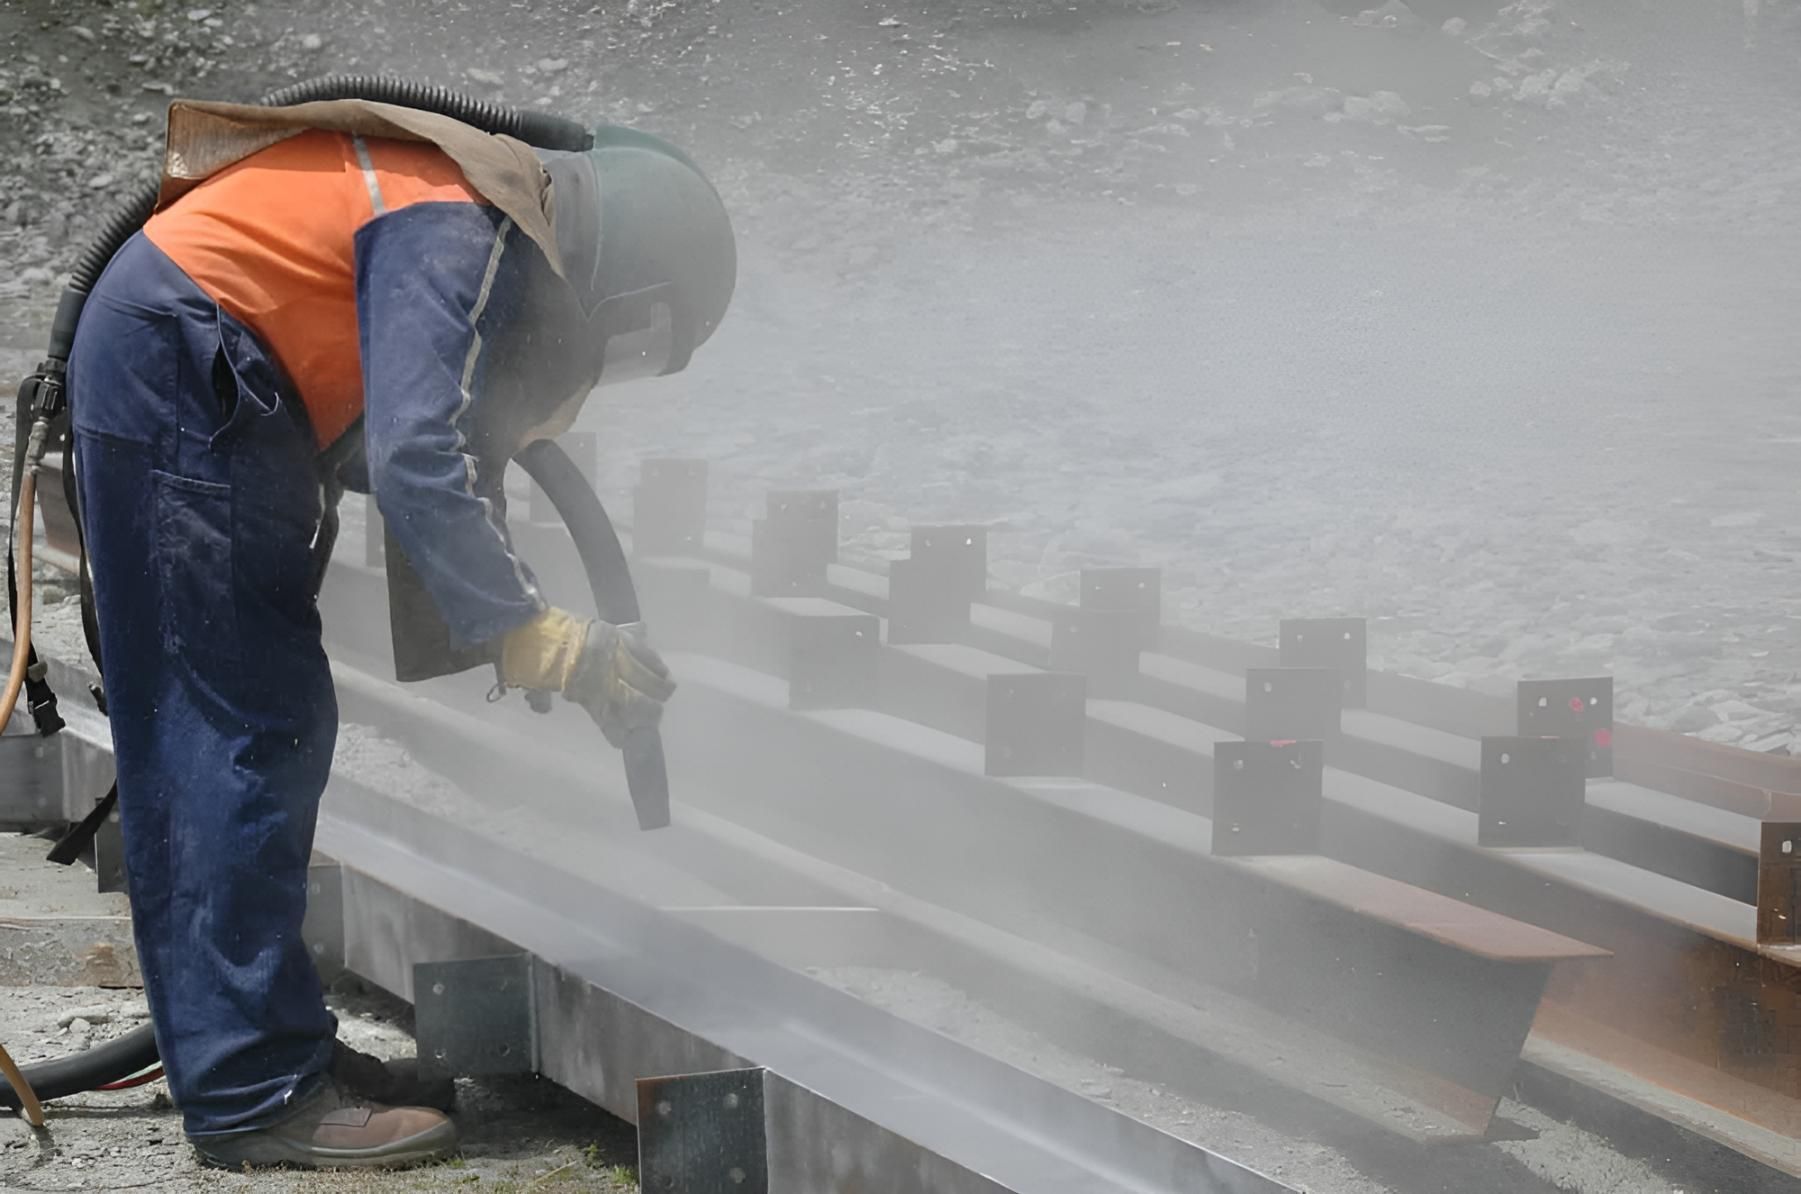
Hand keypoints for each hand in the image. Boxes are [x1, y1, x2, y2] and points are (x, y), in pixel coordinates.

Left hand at [498, 609, 675, 746]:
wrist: (532, 626)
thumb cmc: (531, 659)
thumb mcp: (536, 684)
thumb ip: (541, 700)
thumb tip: (542, 709)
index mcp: (586, 694)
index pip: (612, 722)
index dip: (622, 734)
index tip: (625, 741)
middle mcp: (606, 678)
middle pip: (640, 705)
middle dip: (648, 717)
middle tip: (648, 719)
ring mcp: (617, 657)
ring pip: (651, 681)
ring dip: (658, 693)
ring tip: (661, 696)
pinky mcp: (621, 637)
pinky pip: (648, 655)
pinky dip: (657, 667)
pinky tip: (662, 675)